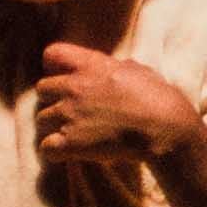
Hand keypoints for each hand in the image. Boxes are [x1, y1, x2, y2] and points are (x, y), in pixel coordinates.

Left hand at [37, 44, 201, 181]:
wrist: (165, 128)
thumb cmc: (159, 98)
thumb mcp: (139, 70)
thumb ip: (118, 68)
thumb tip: (116, 68)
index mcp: (91, 66)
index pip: (53, 54)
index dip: (53, 65)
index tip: (62, 76)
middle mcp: (74, 87)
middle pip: (42, 89)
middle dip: (53, 99)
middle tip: (70, 111)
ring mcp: (70, 115)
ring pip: (41, 119)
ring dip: (54, 126)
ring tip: (73, 134)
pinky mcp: (70, 142)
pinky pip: (45, 147)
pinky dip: (54, 151)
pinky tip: (68, 152)